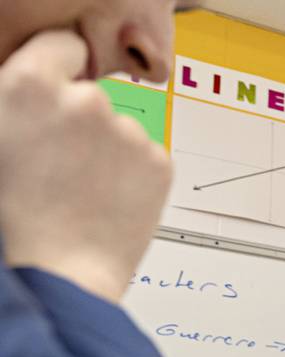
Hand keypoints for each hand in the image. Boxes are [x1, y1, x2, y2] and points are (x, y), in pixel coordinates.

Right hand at [0, 31, 173, 301]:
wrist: (57, 273)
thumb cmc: (13, 218)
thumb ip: (16, 101)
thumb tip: (34, 88)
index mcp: (31, 85)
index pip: (60, 45)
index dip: (58, 67)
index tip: (58, 88)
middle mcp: (86, 101)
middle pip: (89, 94)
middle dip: (78, 121)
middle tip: (58, 164)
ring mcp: (129, 133)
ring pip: (119, 130)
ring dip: (106, 151)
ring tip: (80, 192)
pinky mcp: (160, 164)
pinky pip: (146, 159)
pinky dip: (133, 176)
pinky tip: (107, 202)